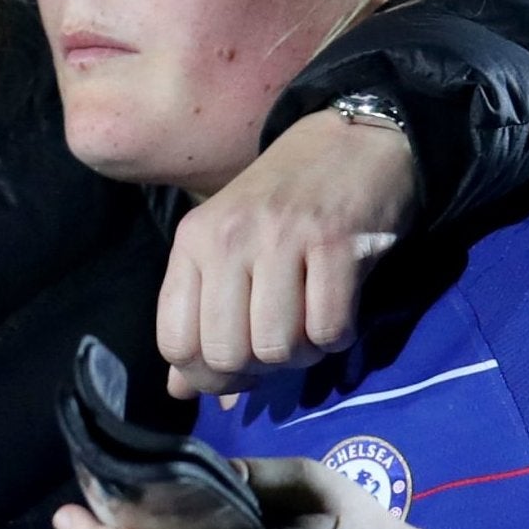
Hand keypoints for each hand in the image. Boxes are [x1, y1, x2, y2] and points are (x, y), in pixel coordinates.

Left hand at [156, 112, 414, 398]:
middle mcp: (228, 238)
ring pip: (278, 348)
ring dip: (302, 354)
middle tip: (281, 345)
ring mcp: (281, 239)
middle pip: (227, 353)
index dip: (206, 376)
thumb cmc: (284, 201)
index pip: (175, 342)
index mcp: (193, 241)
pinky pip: (328, 329)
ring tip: (311, 326)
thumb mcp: (228, 246)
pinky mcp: (335, 243)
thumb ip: (200, 316)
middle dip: (258, 370)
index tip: (236, 369)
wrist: (353, 138)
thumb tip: (180, 390)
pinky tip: (340, 313)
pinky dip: (337, 337)